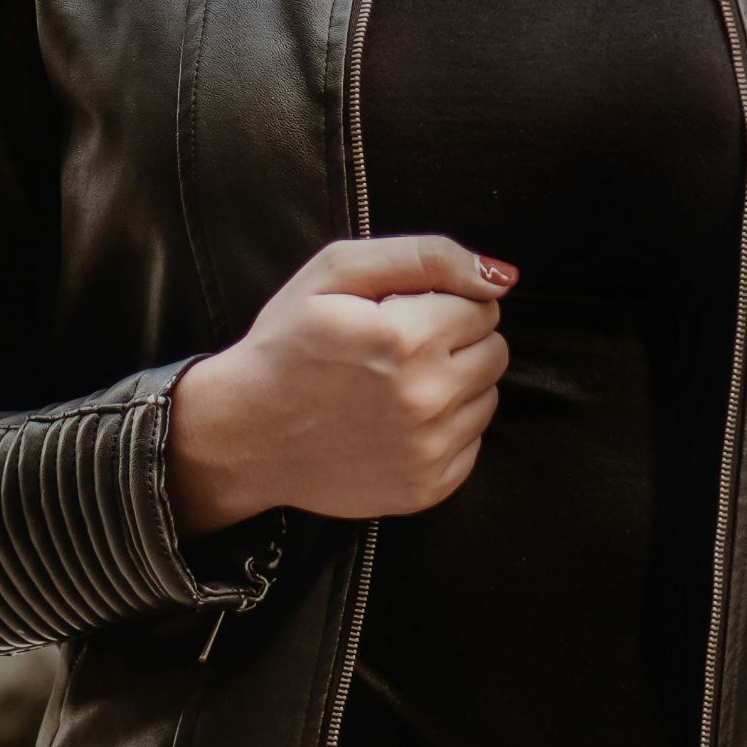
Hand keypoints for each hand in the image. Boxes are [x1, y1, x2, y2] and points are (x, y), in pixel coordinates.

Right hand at [165, 234, 517, 536]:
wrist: (244, 432)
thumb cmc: (288, 344)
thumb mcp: (337, 272)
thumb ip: (426, 258)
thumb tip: (501, 277)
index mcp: (408, 338)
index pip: (483, 305)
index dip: (442, 303)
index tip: (400, 315)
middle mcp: (427, 399)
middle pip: (495, 351)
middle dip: (457, 342)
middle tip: (400, 350)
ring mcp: (428, 450)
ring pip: (488, 397)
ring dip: (454, 385)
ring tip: (395, 386)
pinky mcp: (427, 488)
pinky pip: (473, 443)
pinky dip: (445, 429)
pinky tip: (396, 423)